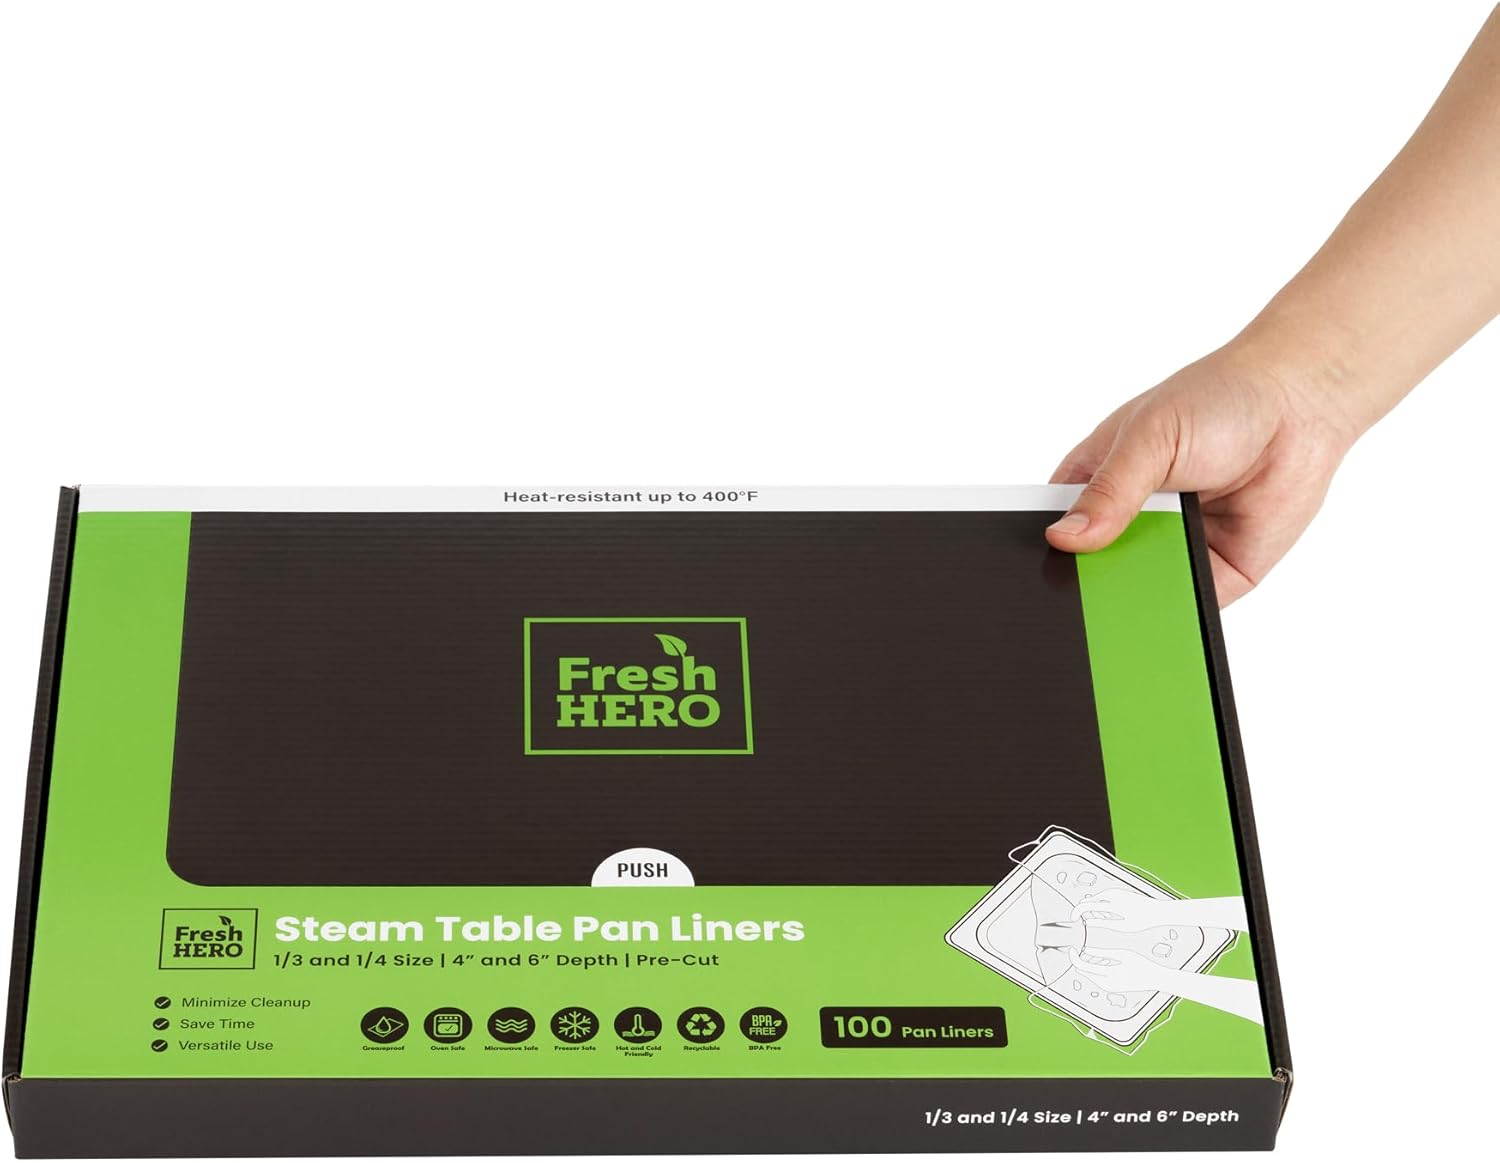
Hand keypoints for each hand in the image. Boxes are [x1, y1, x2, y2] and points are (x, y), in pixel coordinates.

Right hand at [1045, 341, 1355, 604]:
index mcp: (1095, 482)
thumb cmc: (1221, 400)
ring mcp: (1170, 548)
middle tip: (1080, 600)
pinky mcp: (1213, 575)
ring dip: (1128, 606)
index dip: (1044, 548)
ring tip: (1118, 619)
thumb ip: (1110, 490)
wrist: (1302, 408)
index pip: (1053, 526)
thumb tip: (1065, 536)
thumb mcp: (1150, 437)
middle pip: (1090, 569)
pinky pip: (1187, 609)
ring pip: (1136, 595)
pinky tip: (1164, 624)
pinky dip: (1178, 619)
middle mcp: (1129, 520)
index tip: (1036, 569)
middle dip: (1086, 586)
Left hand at [1068, 947, 1173, 993]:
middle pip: (1083, 972)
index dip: (1073, 956)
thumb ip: (1103, 952)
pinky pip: (1096, 978)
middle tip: (1077, 946)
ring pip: (1089, 975)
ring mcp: (1109, 987)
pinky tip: (1097, 959)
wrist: (1155, 978)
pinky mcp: (1111, 987)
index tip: (1072, 947)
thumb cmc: (1141, 964)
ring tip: (1086, 950)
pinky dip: (1093, 969)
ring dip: (1085, 964)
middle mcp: (1106, 984)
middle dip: (1078, 960)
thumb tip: (1086, 948)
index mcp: (1108, 976)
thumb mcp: (1122, 954)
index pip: (1081, 966)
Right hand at [1070, 888, 1176, 929]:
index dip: (1076, 912)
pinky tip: (1108, 914)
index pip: (1086, 905)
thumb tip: (1088, 923)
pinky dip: (1101, 904)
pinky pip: (1103, 896)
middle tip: (1087, 922)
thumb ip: (1102, 923)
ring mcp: (1115, 891)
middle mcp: (1112, 894)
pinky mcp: (1118, 891)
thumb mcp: (1121, 926)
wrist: (1157, 911)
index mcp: (1111, 903)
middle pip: (1089, 900)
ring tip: (1101, 920)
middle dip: (1085, 911)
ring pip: (1096, 898)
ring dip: (1094, 908)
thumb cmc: (1142, 920)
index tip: (1073, 919)